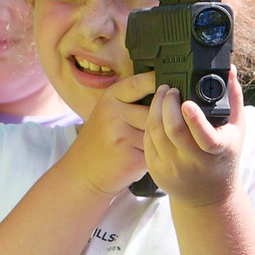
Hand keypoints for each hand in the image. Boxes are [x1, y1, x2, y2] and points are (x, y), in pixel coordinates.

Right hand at [60, 70, 156, 196]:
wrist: (83, 173)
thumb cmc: (102, 141)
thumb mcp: (109, 113)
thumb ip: (133, 103)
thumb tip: (168, 95)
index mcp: (110, 98)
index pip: (140, 83)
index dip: (158, 82)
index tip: (172, 86)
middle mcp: (113, 113)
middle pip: (154, 110)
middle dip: (161, 120)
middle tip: (158, 127)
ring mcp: (121, 136)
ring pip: (157, 132)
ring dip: (160, 139)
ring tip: (150, 144)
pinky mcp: (131, 157)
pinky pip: (156, 150)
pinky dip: (157, 154)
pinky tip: (146, 157)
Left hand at [144, 69, 245, 208]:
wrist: (208, 195)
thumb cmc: (224, 157)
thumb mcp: (236, 130)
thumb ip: (233, 99)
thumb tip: (228, 69)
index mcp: (216, 152)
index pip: (204, 136)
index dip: (193, 118)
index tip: (186, 102)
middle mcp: (193, 163)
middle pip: (173, 130)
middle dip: (167, 103)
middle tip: (169, 89)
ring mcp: (173, 168)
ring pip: (155, 133)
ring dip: (155, 108)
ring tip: (162, 95)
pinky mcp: (156, 171)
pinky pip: (147, 141)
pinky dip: (149, 123)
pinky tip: (155, 113)